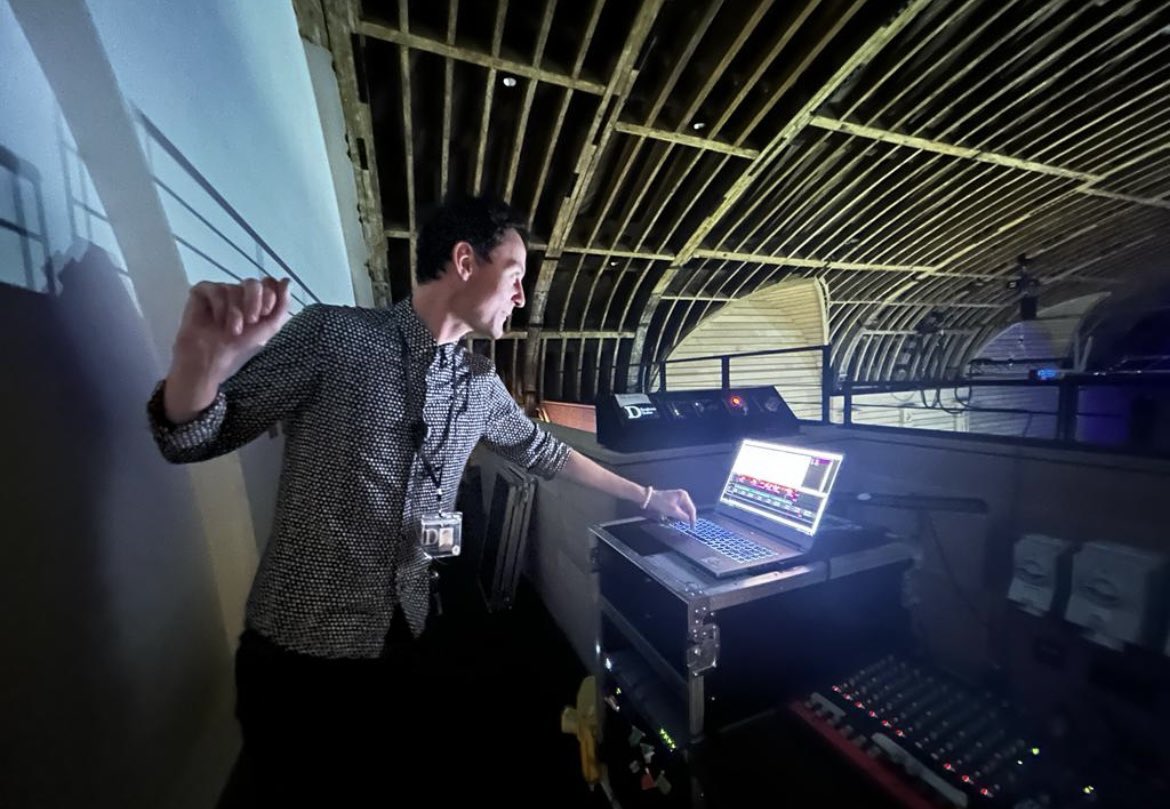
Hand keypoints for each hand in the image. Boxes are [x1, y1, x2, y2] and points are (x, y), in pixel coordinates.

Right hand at [163, 277, 290, 423]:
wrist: (212, 358)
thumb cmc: (239, 346)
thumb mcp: (269, 327)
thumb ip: (282, 305)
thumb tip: (287, 281)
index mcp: (257, 300)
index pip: (268, 283)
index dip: (270, 294)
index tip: (266, 312)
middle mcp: (239, 293)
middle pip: (253, 283)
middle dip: (254, 302)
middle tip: (251, 320)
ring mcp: (220, 292)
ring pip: (233, 288)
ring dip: (235, 312)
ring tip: (232, 330)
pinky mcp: (202, 292)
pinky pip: (215, 289)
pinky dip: (219, 306)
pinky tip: (217, 321)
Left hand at [645, 488, 696, 524]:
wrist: (650, 499)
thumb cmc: (660, 503)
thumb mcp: (673, 511)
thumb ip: (683, 516)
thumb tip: (689, 521)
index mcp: (684, 496)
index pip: (692, 509)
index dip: (693, 518)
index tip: (692, 526)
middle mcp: (682, 496)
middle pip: (688, 509)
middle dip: (688, 517)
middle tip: (688, 526)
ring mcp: (678, 498)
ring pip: (684, 510)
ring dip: (683, 516)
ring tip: (681, 522)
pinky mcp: (674, 501)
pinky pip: (679, 509)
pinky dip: (679, 514)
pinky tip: (676, 518)